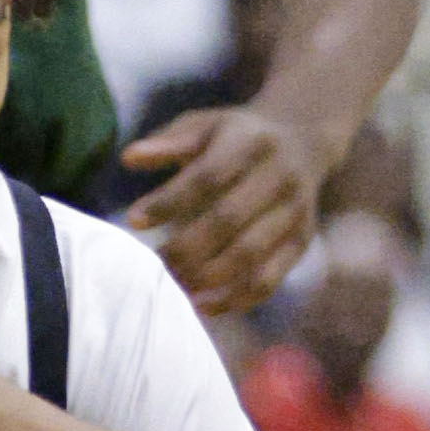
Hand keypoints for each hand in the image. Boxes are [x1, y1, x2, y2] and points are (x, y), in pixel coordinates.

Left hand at [118, 107, 323, 316]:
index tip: (133, 220)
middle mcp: (280, 177)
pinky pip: (269, 279)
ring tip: (173, 285)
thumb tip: (128, 158)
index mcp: (251, 142)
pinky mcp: (299, 242)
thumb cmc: (235, 137)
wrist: (301, 140)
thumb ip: (168, 142)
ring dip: (206, 277)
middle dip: (185, 246)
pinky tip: (201, 304)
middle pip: (228, 219)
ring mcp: (294, 212)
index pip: (207, 176)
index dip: (169, 202)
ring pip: (249, 254)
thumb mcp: (205, 126)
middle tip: (153, 262)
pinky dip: (234, 299)